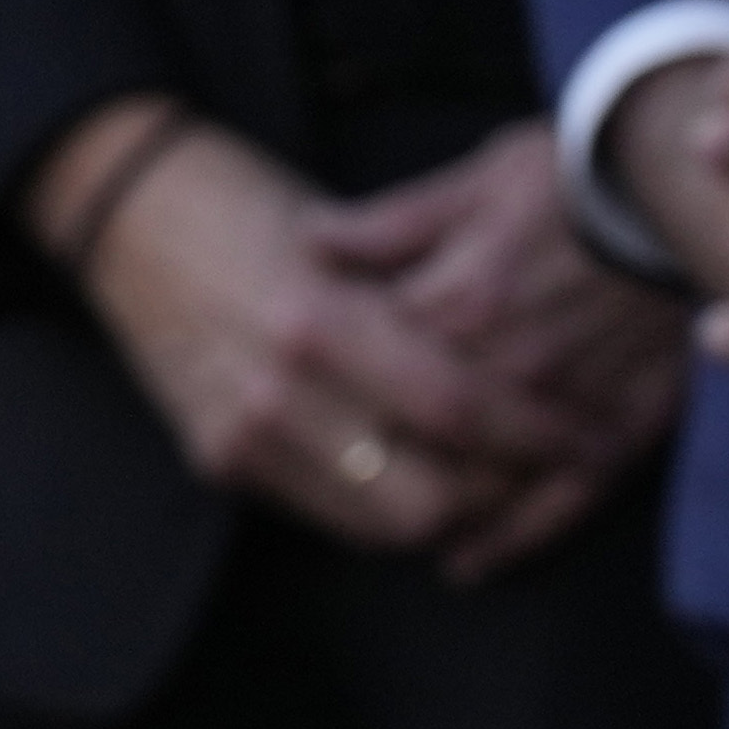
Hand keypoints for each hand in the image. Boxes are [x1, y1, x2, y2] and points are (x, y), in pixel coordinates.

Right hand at [50, 105, 643, 570]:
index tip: (599, 433)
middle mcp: (279, 393)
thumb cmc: (259, 205)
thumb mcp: (356, 225)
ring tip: (519, 480)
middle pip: (427, 495)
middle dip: (506, 495)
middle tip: (564, 468)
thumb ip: (437, 286)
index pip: (457, 408)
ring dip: (459, 514)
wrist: (130, 221)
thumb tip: (539, 342)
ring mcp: (243, 438)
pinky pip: (333, 515)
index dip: (538, 434)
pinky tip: (443, 476)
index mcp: (324, 319)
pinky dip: (396, 506)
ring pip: (384, 523)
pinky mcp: (219, 462)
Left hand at [307, 123, 689, 577]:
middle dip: (364, 464)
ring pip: (474, 491)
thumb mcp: (481, 179)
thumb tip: (306, 246)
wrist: (695, 190)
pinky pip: (556, 509)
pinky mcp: (617, 434)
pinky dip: (508, 542)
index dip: (325, 391)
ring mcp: (561, 412)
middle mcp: (503, 370)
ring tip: (392, 524)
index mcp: (458, 304)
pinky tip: (468, 561)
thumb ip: (391, 223)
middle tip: (339, 471)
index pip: (360, 373)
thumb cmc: (583, 176)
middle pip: (407, 447)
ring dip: (427, 515)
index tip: (306, 396)